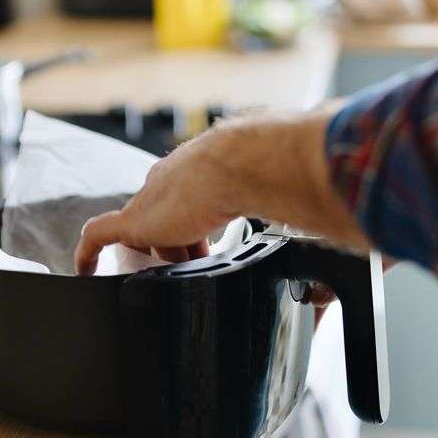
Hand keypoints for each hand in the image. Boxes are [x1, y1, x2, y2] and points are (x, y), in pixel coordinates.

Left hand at [75, 107, 370, 274]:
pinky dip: (89, 254)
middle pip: (169, 218)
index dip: (205, 228)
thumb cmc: (287, 174)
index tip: (216, 250)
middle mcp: (179, 178)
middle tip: (191, 269)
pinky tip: (83, 272)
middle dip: (179, 244)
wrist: (258, 159)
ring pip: (141, 231)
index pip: (201, 201)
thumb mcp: (304, 206)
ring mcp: (154, 199)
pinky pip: (100, 237)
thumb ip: (321, 229)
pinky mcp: (137, 218)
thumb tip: (355, 271)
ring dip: (148, 253)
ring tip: (153, 278)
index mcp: (215, 170)